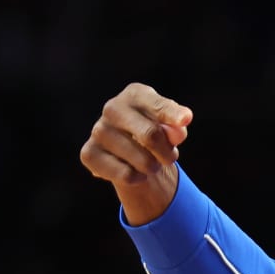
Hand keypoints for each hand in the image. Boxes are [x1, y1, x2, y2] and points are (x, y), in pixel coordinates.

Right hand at [78, 83, 193, 224]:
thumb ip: (176, 127)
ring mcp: (98, 130)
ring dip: (154, 168)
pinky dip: (138, 178)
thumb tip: (179, 130)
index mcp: (134, 95)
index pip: (157, 105)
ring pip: (142, 161)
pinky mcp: (89, 153)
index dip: (172, 114)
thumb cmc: (153, 132)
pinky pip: (127, 175)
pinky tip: (133, 171)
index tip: (185, 120)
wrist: (128, 152)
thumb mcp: (170, 127)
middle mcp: (112, 108)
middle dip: (168, 154)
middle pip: (151, 135)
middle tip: (170, 157)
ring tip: (150, 163)